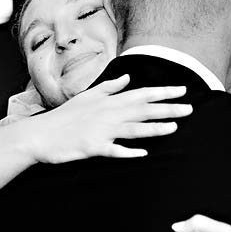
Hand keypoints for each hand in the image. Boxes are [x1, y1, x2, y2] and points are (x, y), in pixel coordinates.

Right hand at [20, 74, 191, 163]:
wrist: (41, 134)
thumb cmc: (64, 117)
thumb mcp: (87, 97)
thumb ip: (109, 87)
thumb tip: (127, 78)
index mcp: (108, 102)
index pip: (141, 94)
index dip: (163, 92)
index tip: (182, 91)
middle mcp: (107, 114)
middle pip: (142, 111)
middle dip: (167, 109)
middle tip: (189, 109)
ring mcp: (100, 131)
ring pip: (133, 129)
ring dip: (154, 128)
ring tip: (174, 128)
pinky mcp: (92, 147)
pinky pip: (113, 150)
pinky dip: (128, 152)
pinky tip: (143, 153)